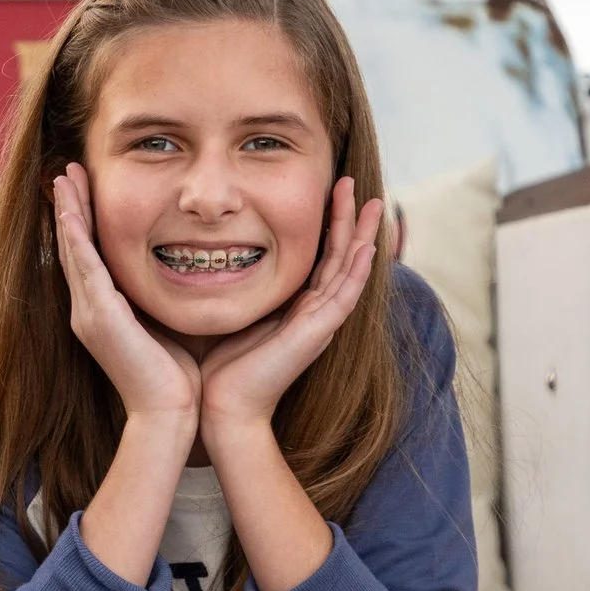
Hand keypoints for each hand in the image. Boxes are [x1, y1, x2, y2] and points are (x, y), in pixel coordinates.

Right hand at [53, 163, 199, 425]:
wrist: (169, 414)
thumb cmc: (177, 379)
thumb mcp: (165, 326)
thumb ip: (161, 301)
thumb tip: (182, 274)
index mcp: (102, 313)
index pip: (89, 256)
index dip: (84, 221)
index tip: (85, 188)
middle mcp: (87, 310)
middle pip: (73, 247)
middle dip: (70, 207)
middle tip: (67, 171)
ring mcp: (88, 313)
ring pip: (72, 250)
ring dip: (68, 211)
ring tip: (64, 177)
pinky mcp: (99, 316)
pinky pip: (83, 266)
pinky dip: (75, 235)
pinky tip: (71, 209)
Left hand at [198, 177, 383, 441]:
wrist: (224, 407)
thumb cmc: (223, 366)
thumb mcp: (236, 313)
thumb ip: (242, 288)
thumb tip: (217, 256)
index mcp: (299, 306)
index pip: (322, 256)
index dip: (329, 224)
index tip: (331, 191)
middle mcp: (315, 311)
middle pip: (342, 255)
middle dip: (350, 219)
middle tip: (356, 183)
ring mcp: (320, 323)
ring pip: (350, 270)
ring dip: (362, 236)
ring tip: (372, 203)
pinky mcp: (317, 334)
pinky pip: (344, 296)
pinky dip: (356, 271)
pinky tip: (366, 247)